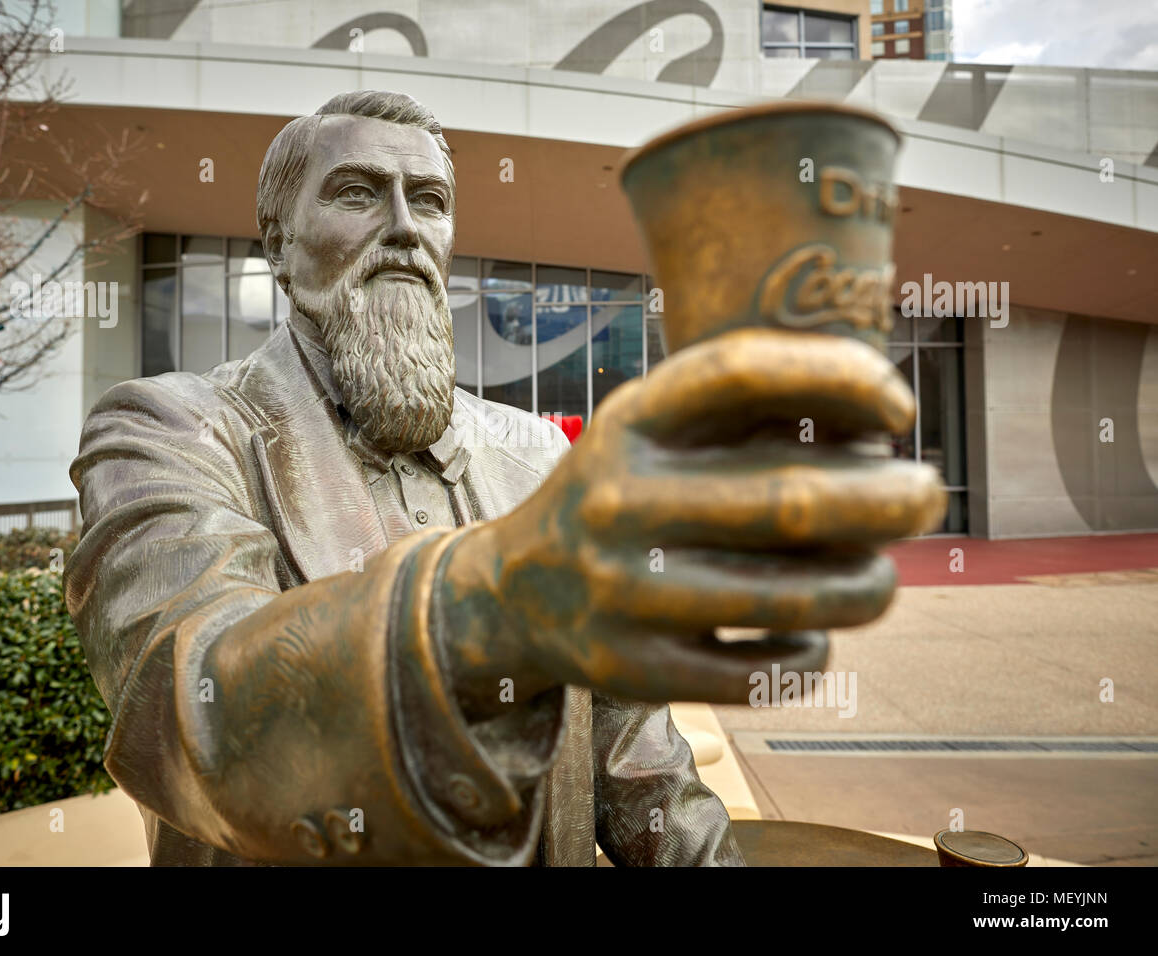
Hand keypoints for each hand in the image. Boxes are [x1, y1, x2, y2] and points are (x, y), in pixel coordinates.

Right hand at [438, 328, 945, 713]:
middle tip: (927, 497)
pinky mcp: (637, 671)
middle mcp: (618, 502)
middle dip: (890, 500)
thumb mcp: (645, 428)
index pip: (741, 373)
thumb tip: (878, 409)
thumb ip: (734, 409)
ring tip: (882, 575)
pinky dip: (812, 651)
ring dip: (869, 586)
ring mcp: (625, 593)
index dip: (839, 376)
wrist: (512, 593)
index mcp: (626, 425)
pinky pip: (765, 673)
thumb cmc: (616, 494)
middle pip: (793, 499)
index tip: (898, 406)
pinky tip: (816, 631)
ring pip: (795, 599)